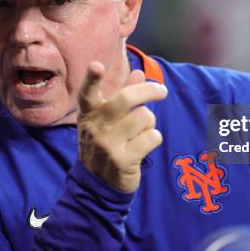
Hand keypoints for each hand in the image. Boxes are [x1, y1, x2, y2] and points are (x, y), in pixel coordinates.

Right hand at [77, 61, 167, 192]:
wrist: (97, 184)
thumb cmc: (105, 142)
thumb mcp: (107, 119)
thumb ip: (122, 94)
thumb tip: (139, 73)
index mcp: (89, 113)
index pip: (87, 93)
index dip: (92, 79)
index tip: (97, 65)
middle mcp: (95, 127)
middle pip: (126, 99)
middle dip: (149, 90)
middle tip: (162, 90)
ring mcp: (107, 145)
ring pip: (144, 117)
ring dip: (150, 122)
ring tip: (141, 131)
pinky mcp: (122, 161)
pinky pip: (152, 137)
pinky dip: (154, 138)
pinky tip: (144, 145)